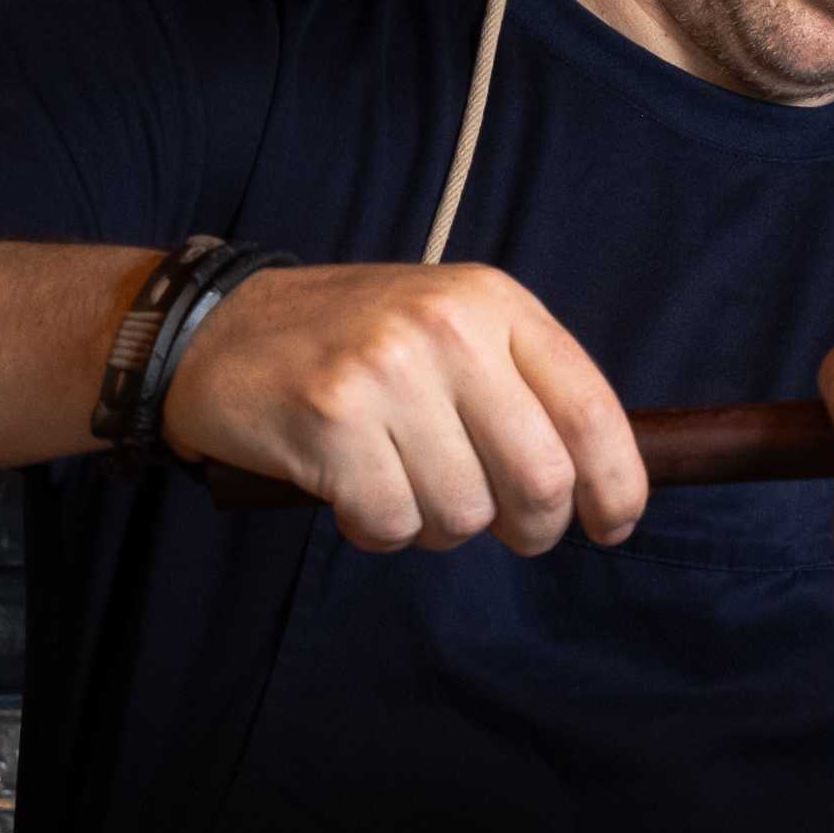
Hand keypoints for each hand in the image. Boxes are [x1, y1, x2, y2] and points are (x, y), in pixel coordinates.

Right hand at [160, 262, 646, 554]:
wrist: (217, 329)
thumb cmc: (348, 344)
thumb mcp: (449, 328)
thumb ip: (520, 387)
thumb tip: (595, 484)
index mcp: (493, 302)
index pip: (591, 410)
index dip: (617, 486)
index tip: (611, 525)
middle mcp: (447, 328)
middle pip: (540, 478)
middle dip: (532, 528)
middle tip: (506, 530)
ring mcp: (387, 371)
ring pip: (465, 514)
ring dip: (439, 528)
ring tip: (400, 483)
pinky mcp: (331, 421)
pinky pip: (394, 525)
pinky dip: (379, 530)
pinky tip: (352, 490)